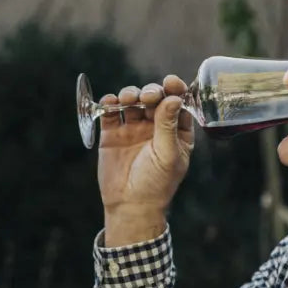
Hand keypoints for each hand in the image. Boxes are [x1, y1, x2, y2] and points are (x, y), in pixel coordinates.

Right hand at [98, 76, 194, 244]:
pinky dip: (110, 103)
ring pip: (132, 101)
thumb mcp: (168, 154)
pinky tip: (111, 104)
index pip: (177, 103)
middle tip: (148, 96)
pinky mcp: (112, 134)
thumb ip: (168, 125)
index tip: (170, 82)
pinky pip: (110, 112)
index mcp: (176, 131)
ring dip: (130, 94)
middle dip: (151, 92)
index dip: (175, 89)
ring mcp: (133, 129)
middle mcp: (155, 127)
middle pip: (154, 98)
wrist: (130, 205)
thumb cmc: (156, 184)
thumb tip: (173, 97)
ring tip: (128, 99)